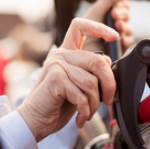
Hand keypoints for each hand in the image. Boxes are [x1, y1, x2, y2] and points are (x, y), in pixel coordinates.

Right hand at [17, 18, 117, 141]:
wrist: (35, 121)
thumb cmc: (57, 104)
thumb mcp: (77, 85)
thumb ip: (90, 72)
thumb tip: (109, 64)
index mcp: (66, 53)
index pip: (80, 27)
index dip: (99, 28)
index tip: (114, 37)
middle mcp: (60, 56)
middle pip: (98, 60)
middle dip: (110, 84)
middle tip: (109, 100)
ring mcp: (56, 66)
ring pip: (92, 82)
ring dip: (95, 103)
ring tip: (89, 112)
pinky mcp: (55, 80)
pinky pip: (82, 96)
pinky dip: (86, 111)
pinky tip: (81, 117)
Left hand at [82, 0, 134, 52]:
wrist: (78, 55)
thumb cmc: (82, 33)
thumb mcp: (95, 11)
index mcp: (108, 14)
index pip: (122, 5)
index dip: (122, 4)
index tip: (117, 5)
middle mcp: (114, 25)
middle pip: (127, 16)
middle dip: (122, 13)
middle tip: (114, 15)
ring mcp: (118, 37)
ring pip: (129, 28)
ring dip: (124, 25)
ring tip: (117, 25)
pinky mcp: (121, 49)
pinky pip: (129, 42)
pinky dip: (125, 38)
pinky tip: (119, 37)